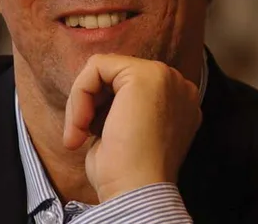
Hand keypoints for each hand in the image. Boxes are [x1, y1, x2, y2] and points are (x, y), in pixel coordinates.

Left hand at [63, 54, 201, 202]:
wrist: (136, 191)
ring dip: (81, 101)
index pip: (127, 86)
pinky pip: (96, 66)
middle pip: (116, 74)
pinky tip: (82, 124)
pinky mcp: (144, 74)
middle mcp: (178, 86)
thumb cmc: (127, 174)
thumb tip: (94, 93)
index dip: (101, 107)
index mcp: (179, 102)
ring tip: (79, 134)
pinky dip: (79, 94)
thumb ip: (121, 107)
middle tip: (79, 136)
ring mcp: (166, 77)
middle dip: (89, 102)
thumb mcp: (125, 132)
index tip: (90, 137)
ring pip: (103, 68)